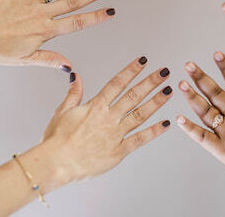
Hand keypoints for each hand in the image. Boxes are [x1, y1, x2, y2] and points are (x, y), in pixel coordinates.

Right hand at [34, 57, 172, 186]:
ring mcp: (115, 135)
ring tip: (168, 91)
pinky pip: (139, 139)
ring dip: (156, 102)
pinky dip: (153, 132)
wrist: (55, 163)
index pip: (117, 83)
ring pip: (140, 115)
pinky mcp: (118, 152)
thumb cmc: (56, 140)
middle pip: (133, 96)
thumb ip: (74, 93)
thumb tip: (76, 76)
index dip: (131, 70)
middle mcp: (108, 118)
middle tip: (164, 72)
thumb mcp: (62, 111)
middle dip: (150, 82)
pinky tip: (165, 123)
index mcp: (95, 106)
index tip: (143, 61)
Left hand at [176, 52, 224, 182]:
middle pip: (215, 93)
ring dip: (192, 97)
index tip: (216, 54)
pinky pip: (203, 138)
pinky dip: (190, 129)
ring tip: (181, 84)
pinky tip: (179, 119)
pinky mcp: (222, 150)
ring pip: (206, 111)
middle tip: (188, 65)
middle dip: (201, 77)